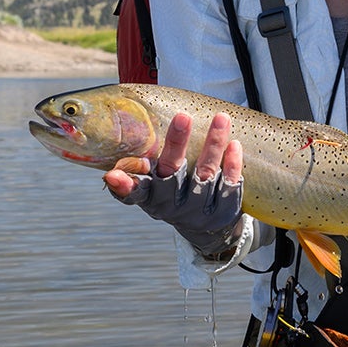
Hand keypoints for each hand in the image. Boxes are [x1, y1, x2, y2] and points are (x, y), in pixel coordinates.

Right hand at [104, 111, 245, 254]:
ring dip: (214, 145)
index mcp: (152, 197)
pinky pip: (229, 184)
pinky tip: (234, 145)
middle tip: (183, 116)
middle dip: (177, 143)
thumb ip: (139, 171)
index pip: (136, 191)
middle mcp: (173, 204)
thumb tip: (114, 161)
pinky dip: (232, 164)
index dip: (125, 185)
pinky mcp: (223, 210)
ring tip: (221, 118)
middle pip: (174, 171)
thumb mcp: (154, 188)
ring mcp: (199, 208)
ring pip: (206, 172)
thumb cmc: (174, 196)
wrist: (206, 230)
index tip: (112, 176)